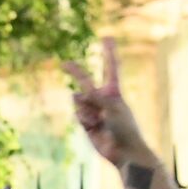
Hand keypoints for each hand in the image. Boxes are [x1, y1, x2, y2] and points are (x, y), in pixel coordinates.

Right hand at [62, 38, 150, 167]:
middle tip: (64, 64)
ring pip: (78, 102)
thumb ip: (93, 96)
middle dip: (76, 73)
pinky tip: (94, 128)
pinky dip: (83, 120)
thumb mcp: (111, 106)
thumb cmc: (124, 127)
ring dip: (85, 110)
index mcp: (114, 91)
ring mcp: (93, 110)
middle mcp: (102, 98)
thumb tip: (74, 94)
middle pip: (86, 82)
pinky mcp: (86, 122)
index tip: (106, 37)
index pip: (111, 67)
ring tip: (99, 121)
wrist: (123, 151)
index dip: (108, 51)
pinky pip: (78, 114)